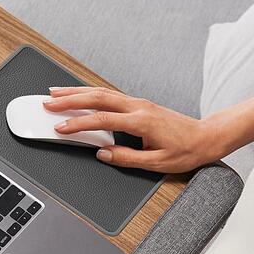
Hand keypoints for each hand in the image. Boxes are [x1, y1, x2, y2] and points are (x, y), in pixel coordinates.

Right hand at [43, 86, 225, 172]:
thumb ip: (126, 158)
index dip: (78, 123)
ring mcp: (138, 102)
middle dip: (69, 99)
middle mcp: (138, 106)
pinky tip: (79, 95)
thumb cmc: (186, 150)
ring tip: (55, 93)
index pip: (102, 120)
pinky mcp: (139, 103)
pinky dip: (90, 93)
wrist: (206, 136)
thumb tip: (103, 154)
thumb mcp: (156, 162)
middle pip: (97, 98)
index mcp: (141, 121)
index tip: (60, 127)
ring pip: (101, 92)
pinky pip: (109, 94)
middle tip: (47, 103)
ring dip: (77, 91)